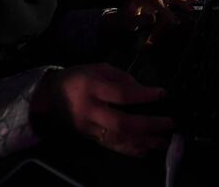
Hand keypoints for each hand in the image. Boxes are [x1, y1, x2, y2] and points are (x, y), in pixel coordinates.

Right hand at [32, 64, 172, 156]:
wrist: (49, 96)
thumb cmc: (78, 77)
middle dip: (149, 125)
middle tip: (169, 123)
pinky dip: (131, 149)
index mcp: (92, 88)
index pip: (121, 94)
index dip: (143, 95)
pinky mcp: (90, 138)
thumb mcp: (98, 68)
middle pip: (122, 123)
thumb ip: (121, 77)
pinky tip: (146, 150)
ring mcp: (90, 128)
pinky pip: (113, 146)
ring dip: (145, 142)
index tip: (162, 94)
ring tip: (164, 142)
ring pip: (120, 139)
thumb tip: (143, 90)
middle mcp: (91, 111)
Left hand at [113, 0, 196, 44]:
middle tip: (190, 9)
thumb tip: (153, 18)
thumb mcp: (129, 22)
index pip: (156, 1)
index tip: (174, 21)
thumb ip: (140, 20)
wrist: (123, 15)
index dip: (166, 11)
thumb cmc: (126, 19)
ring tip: (196, 0)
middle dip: (179, 0)